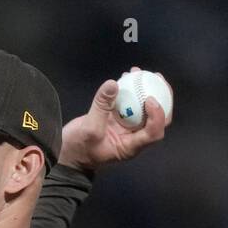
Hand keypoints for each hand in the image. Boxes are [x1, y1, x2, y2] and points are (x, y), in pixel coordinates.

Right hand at [57, 66, 171, 172]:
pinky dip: (130, 89)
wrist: (67, 154)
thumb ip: (102, 106)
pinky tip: (126, 75)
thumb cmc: (79, 149)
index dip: (157, 115)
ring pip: (144, 108)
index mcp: (131, 146)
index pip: (154, 133)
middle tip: (156, 78)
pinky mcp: (118, 118)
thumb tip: (113, 83)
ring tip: (139, 72)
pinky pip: (129, 103)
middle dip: (161, 97)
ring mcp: (126, 127)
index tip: (149, 98)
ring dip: (145, 89)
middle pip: (157, 119)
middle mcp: (133, 136)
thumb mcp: (89, 129)